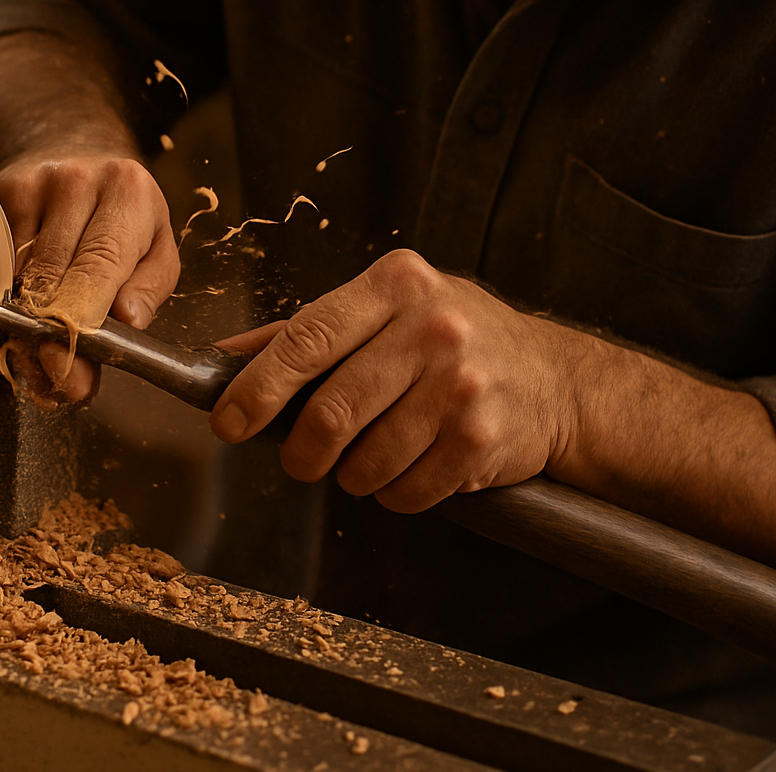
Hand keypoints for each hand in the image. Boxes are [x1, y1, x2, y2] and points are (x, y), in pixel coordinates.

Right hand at [0, 152, 179, 400]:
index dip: (82, 323)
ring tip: (39, 353)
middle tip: (54, 375)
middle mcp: (77, 181)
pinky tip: (22, 315)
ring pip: (19, 275)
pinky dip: (8, 298)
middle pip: (52, 277)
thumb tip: (126, 323)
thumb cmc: (125, 216)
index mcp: (129, 194)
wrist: (76, 151)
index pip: (99, 267)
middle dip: (50, 336)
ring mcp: (31, 184)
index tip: (72, 368)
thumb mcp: (158, 248)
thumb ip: (148, 289)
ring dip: (24, 324)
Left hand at [210, 250, 581, 511]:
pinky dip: (394, 492)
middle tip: (301, 461)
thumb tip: (221, 357)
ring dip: (353, 476)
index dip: (257, 388)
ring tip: (369, 458)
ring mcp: (462, 383)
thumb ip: (305, 332)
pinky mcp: (481, 437)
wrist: (554, 380)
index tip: (228, 422)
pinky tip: (411, 467)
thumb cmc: (451, 342)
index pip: (306, 338)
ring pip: (365, 461)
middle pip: (331, 412)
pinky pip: (406, 490)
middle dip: (302, 451)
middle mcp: (433, 326)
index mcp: (397, 283)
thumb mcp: (384, 312)